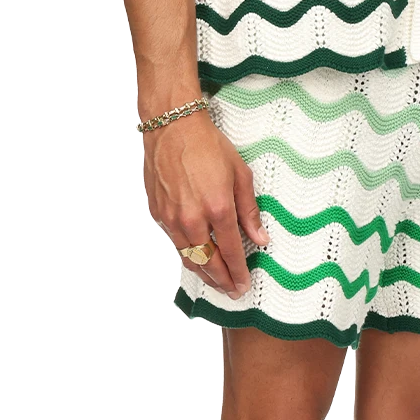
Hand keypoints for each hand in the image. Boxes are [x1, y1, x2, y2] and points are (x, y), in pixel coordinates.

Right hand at [143, 110, 268, 297]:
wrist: (172, 127)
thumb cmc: (209, 146)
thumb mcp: (240, 175)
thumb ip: (249, 211)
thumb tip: (260, 239)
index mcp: (218, 209)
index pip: (232, 252)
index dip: (239, 272)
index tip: (244, 285)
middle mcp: (193, 219)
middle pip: (209, 263)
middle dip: (222, 281)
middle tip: (232, 292)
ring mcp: (172, 218)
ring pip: (189, 258)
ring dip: (204, 274)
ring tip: (216, 283)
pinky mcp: (158, 214)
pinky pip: (175, 242)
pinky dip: (188, 254)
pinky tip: (197, 258)